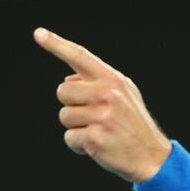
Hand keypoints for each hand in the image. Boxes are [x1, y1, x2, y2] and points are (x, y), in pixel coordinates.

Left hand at [33, 27, 171, 182]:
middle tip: (94, 117)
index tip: (38, 34)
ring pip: (64, 116)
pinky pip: (69, 138)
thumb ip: (100, 83)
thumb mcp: (126, 95)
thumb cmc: (134, 125)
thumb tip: (68, 80)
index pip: (80, 57)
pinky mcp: (94, 138)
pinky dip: (79, 145)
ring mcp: (100, 116)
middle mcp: (107, 94)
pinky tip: (97, 146)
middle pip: (63, 91)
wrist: (151, 156)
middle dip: (72, 105)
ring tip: (99, 131)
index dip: (57, 45)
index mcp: (113, 80)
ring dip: (76, 127)